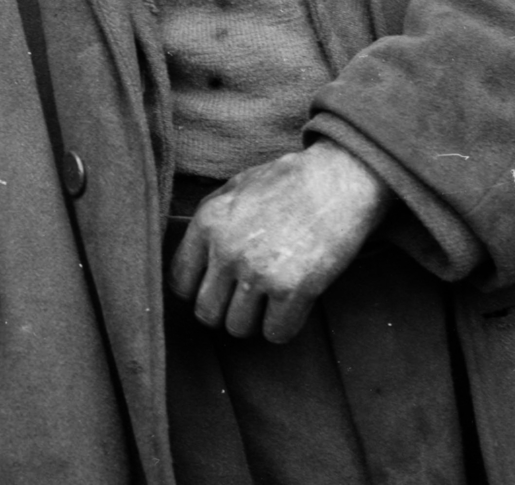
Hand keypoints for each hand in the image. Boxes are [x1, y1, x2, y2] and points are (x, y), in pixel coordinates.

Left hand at [167, 142, 392, 342]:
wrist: (337, 180)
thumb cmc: (286, 183)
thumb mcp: (234, 189)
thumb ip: (210, 224)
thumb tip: (192, 260)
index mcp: (207, 222)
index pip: (178, 282)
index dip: (196, 290)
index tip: (214, 288)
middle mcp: (226, 250)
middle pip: (206, 313)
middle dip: (223, 311)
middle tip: (242, 299)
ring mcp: (259, 272)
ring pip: (238, 329)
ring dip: (253, 321)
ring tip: (267, 300)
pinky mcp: (293, 289)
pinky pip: (275, 334)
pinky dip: (282, 326)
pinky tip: (290, 306)